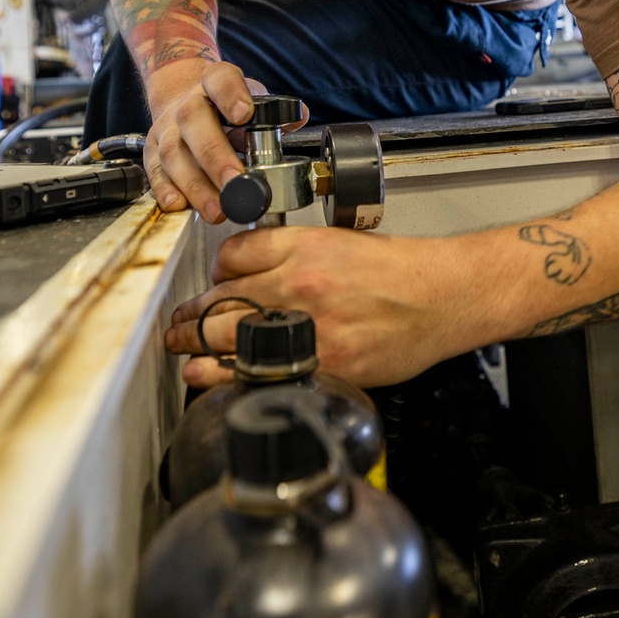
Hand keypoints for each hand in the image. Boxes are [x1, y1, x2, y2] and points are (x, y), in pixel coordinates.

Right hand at [145, 59, 263, 220]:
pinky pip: (155, 172)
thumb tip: (298, 117)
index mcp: (215, 83)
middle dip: (214, 156)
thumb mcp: (253, 100)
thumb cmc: (227, 108)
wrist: (187, 102)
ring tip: (218, 209)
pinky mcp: (152, 152)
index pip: (221, 79)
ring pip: (173, 153)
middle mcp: (187, 103)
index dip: (230, 94)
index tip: (243, 114)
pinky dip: (166, 191)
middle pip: (193, 122)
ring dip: (195, 185)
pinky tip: (180, 205)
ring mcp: (166, 128)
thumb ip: (275, 112)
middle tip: (234, 183)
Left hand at [164, 225, 484, 389]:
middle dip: (191, 315)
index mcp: (302, 246)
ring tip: (181, 349)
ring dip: (194, 344)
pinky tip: (208, 375)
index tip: (211, 282)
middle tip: (177, 324)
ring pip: (227, 334)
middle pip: (219, 297)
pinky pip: (258, 368)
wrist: (441, 296)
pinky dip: (225, 373)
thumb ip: (294, 255)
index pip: (232, 254)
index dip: (215, 271)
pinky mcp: (323, 360)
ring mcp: (307, 324)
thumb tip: (252, 273)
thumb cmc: (398, 271)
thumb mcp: (340, 242)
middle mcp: (298, 282)